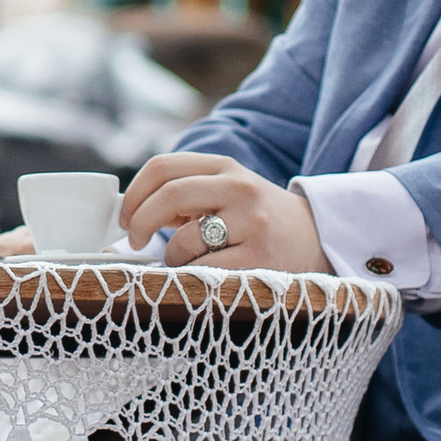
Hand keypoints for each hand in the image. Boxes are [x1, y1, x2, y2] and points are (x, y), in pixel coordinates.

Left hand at [119, 150, 327, 274]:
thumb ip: (184, 195)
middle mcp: (239, 188)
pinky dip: (191, 274)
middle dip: (139, 222)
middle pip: (169, 195)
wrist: (316, 238)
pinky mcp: (260, 256)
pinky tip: (200, 273)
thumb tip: (130, 213)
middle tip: (134, 241)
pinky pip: (205, 269)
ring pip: (185, 239)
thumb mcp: (226, 192)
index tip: (124, 215)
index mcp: (225, 167)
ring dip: (171, 256)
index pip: (163, 166)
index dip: (134, 192)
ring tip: (182, 261)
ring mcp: (251, 222)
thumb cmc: (256, 218)